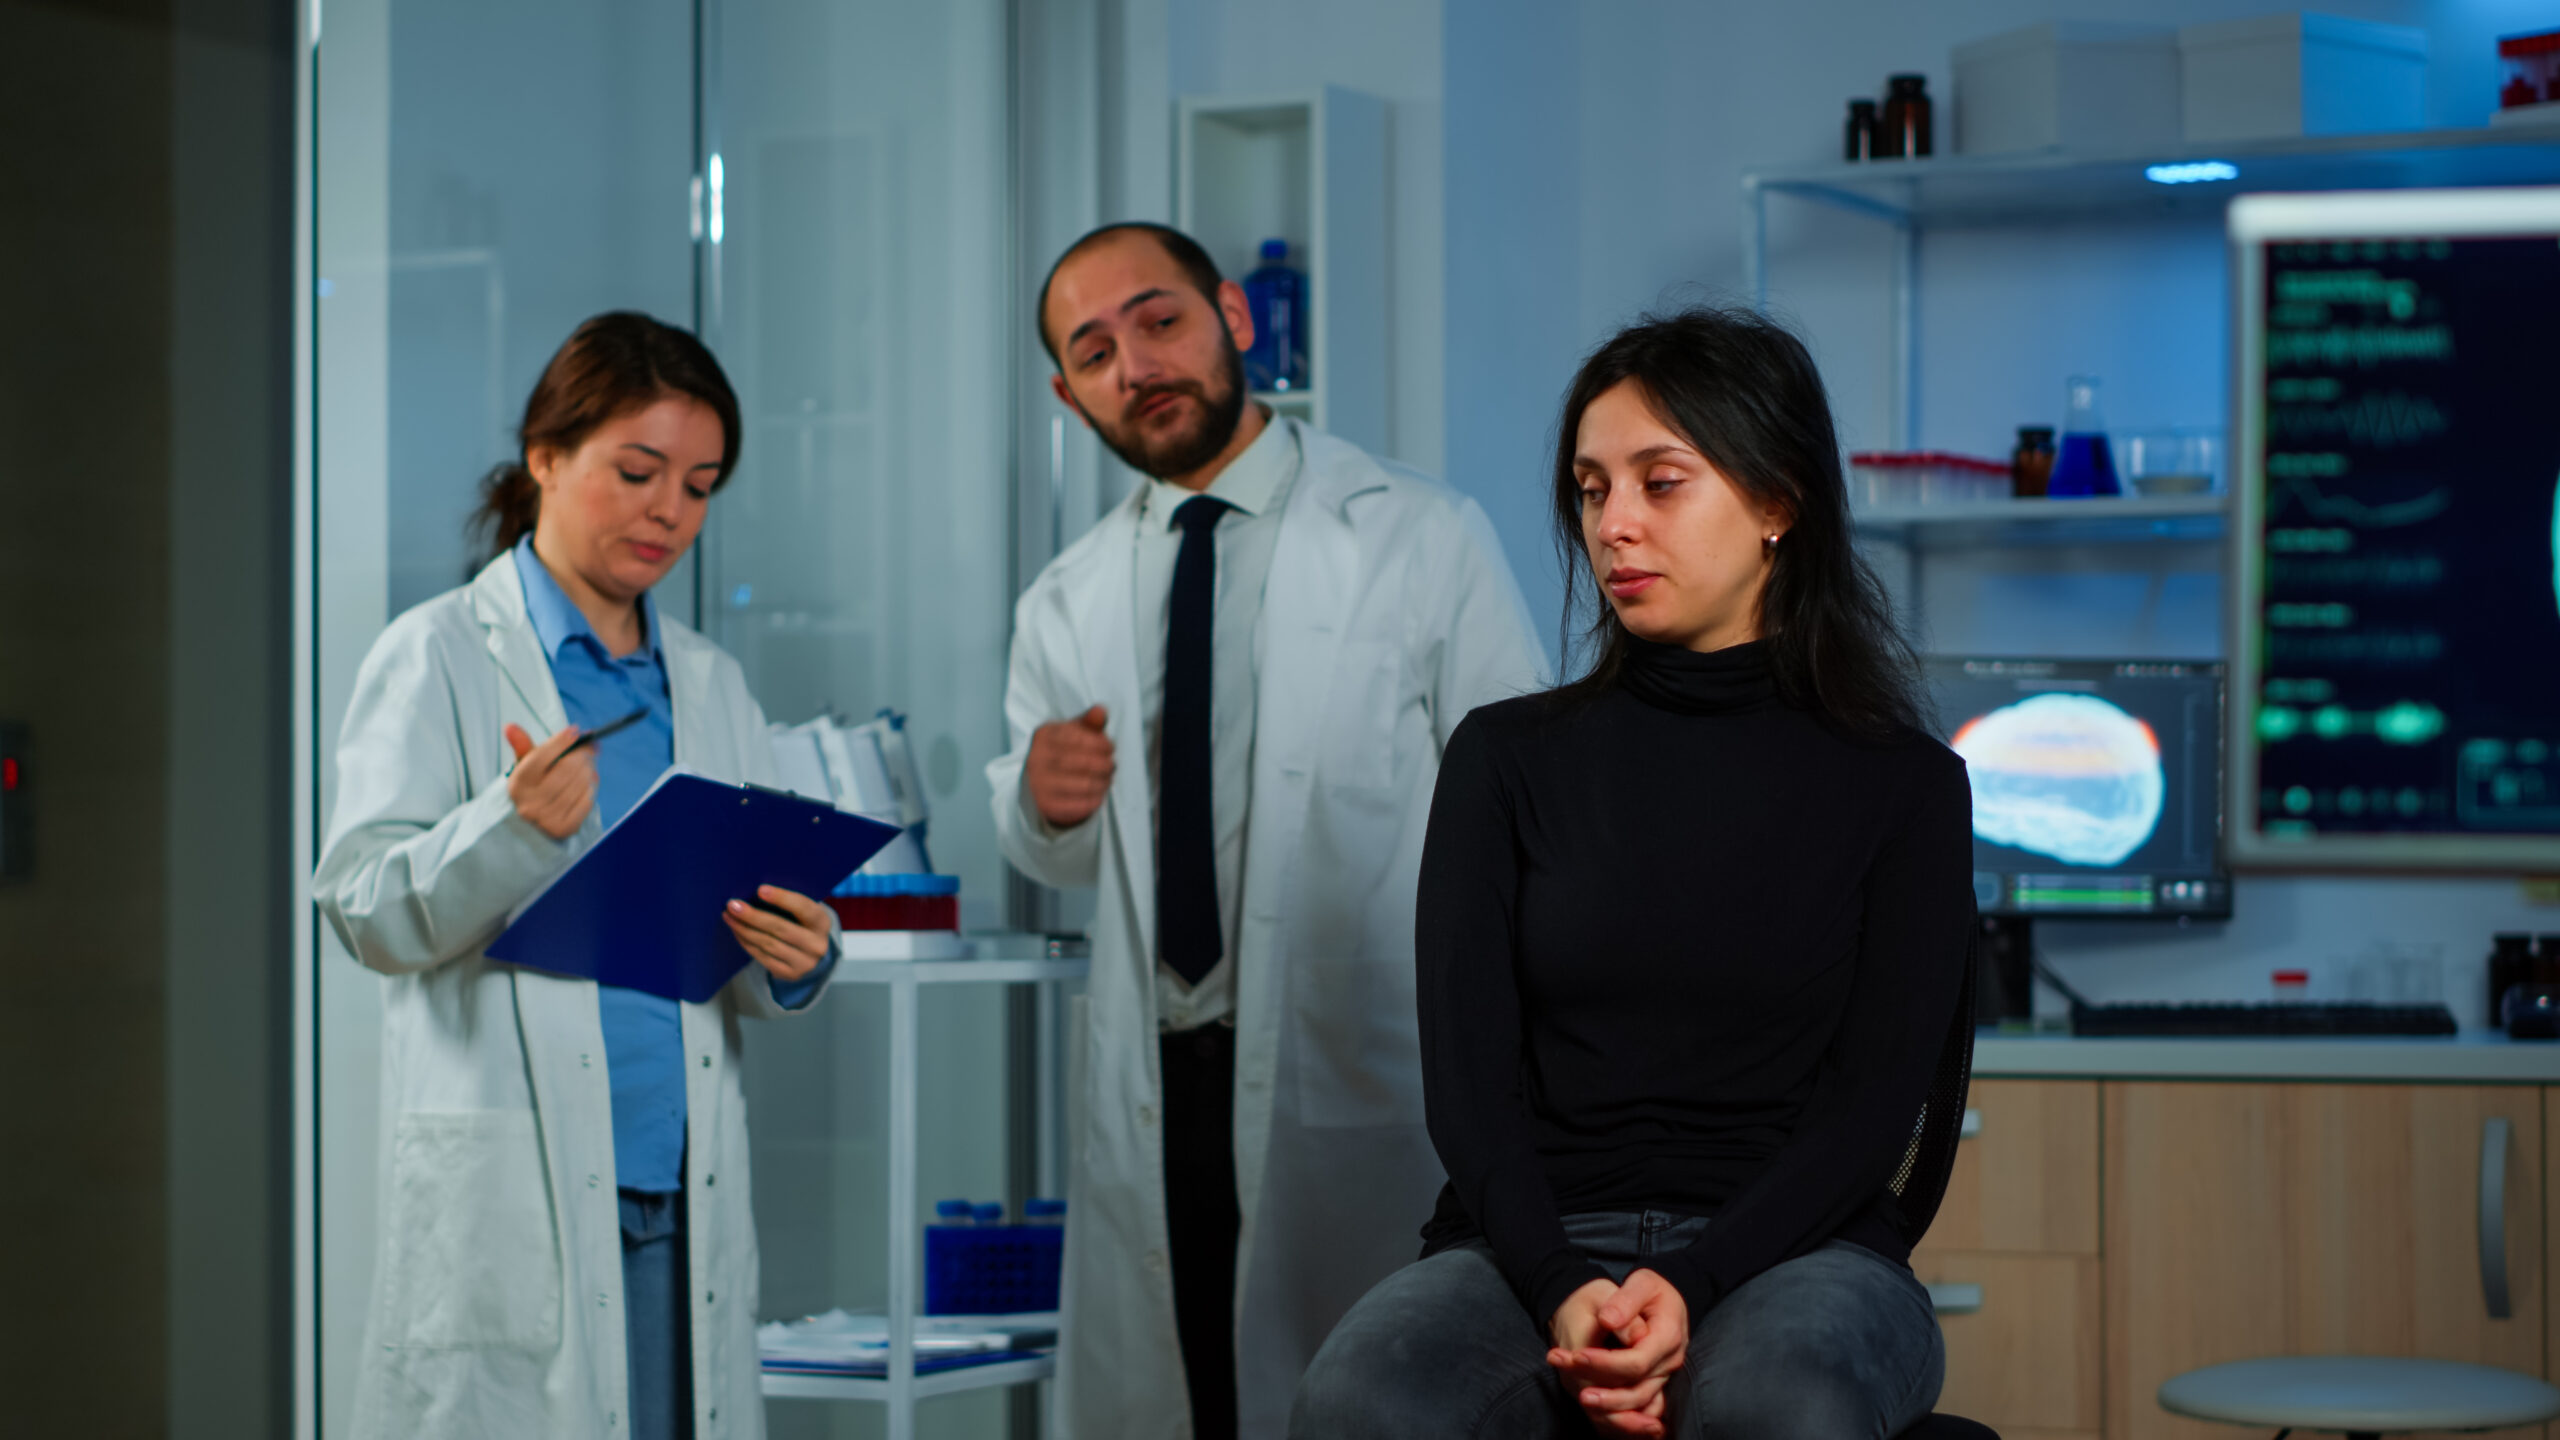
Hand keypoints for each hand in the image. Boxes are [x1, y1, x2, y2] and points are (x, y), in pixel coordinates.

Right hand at [504, 722, 596, 840]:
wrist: (535, 821)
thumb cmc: (534, 784)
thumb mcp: (526, 766)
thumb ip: (522, 746)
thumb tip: (510, 727)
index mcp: (518, 783)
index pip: (540, 757)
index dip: (560, 742)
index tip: (575, 731)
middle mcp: (528, 803)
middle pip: (565, 770)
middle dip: (582, 755)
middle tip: (590, 747)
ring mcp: (546, 818)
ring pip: (578, 785)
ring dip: (589, 770)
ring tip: (589, 764)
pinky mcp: (563, 828)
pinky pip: (586, 802)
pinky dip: (591, 788)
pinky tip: (589, 782)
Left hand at [725, 885, 832, 983]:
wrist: (811, 954)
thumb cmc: (802, 924)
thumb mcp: (804, 912)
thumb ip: (788, 904)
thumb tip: (755, 893)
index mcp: (822, 923)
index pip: (804, 908)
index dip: (782, 898)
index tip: (760, 889)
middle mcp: (816, 945)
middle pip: (781, 929)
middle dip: (754, 916)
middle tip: (733, 905)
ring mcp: (804, 962)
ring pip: (768, 944)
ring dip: (745, 929)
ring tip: (729, 917)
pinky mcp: (790, 974)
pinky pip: (763, 957)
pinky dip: (747, 942)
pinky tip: (737, 931)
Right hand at [1025, 705, 1113, 828]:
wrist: (1041, 783)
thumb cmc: (1064, 750)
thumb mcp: (1075, 732)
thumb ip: (1089, 722)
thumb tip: (1100, 711)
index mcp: (1043, 735)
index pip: (1077, 737)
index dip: (1100, 743)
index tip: (1111, 747)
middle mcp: (1036, 758)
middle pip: (1083, 762)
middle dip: (1104, 764)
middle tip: (1112, 765)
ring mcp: (1039, 783)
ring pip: (1085, 784)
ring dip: (1103, 782)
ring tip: (1107, 779)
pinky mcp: (1046, 805)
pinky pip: (1081, 804)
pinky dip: (1096, 799)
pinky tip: (1099, 793)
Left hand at [1548, 1269, 1687, 1437]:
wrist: (1665, 1299)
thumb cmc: (1651, 1289)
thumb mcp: (1641, 1282)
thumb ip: (1624, 1300)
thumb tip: (1607, 1321)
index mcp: (1668, 1336)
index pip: (1637, 1362)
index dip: (1606, 1364)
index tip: (1577, 1356)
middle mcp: (1669, 1362)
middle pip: (1637, 1390)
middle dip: (1606, 1394)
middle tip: (1578, 1392)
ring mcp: (1663, 1376)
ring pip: (1638, 1403)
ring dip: (1610, 1408)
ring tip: (1583, 1400)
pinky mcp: (1654, 1383)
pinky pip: (1641, 1408)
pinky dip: (1622, 1417)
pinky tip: (1598, 1412)